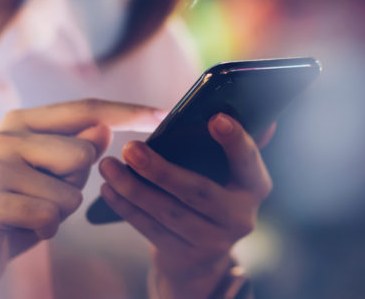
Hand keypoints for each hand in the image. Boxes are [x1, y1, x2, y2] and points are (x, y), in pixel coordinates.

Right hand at [0, 99, 162, 298]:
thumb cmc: (17, 211)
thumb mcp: (54, 177)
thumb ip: (78, 150)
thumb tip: (104, 129)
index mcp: (23, 122)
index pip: (87, 109)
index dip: (129, 112)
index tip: (167, 113)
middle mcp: (4, 135)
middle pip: (84, 154)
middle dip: (75, 184)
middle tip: (41, 196)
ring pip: (71, 190)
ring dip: (59, 211)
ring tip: (28, 213)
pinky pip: (51, 216)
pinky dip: (45, 230)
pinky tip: (20, 230)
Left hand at [98, 114, 275, 298]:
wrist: (203, 254)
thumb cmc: (214, 192)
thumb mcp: (230, 171)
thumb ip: (233, 144)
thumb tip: (239, 108)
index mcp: (256, 186)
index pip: (248, 159)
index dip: (234, 140)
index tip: (215, 117)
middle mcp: (241, 217)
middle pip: (198, 191)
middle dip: (161, 170)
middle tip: (131, 148)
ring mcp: (214, 241)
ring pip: (168, 212)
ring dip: (133, 188)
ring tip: (109, 165)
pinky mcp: (185, 256)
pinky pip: (151, 229)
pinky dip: (126, 207)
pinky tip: (109, 189)